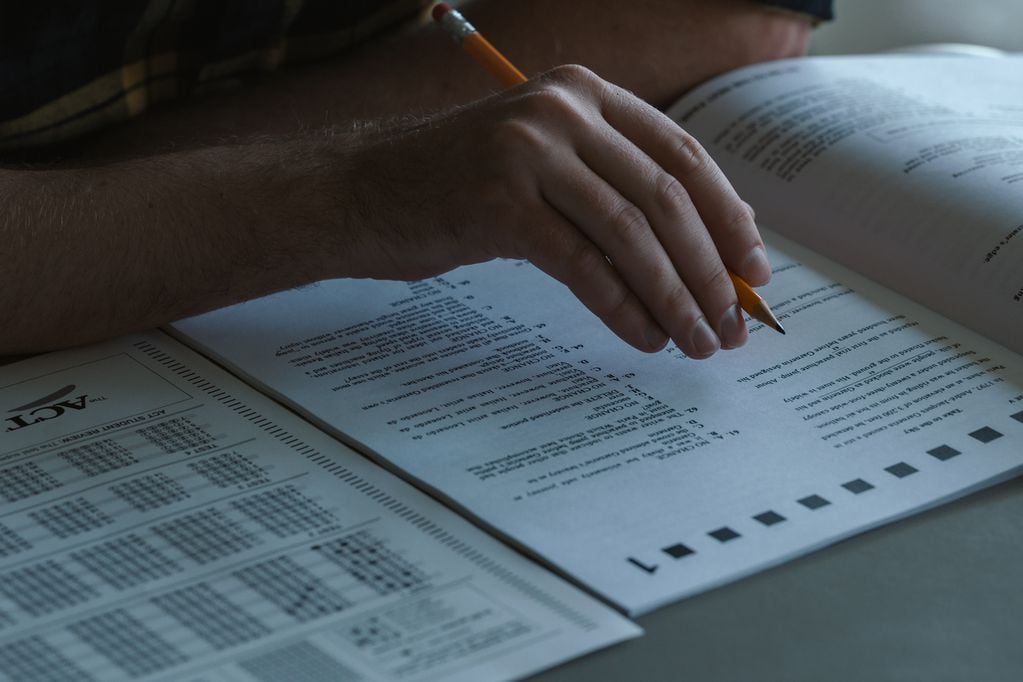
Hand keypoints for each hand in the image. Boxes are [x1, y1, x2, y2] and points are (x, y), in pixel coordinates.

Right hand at [337, 65, 769, 358]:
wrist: (362, 192)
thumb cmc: (458, 189)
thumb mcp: (546, 166)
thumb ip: (615, 188)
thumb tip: (704, 250)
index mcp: (584, 92)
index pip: (681, 156)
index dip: (728, 218)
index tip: (752, 274)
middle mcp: (562, 110)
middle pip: (666, 196)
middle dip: (709, 269)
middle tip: (731, 326)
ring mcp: (528, 152)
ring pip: (631, 233)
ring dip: (675, 296)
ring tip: (695, 342)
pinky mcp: (498, 203)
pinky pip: (583, 265)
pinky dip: (623, 307)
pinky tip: (644, 337)